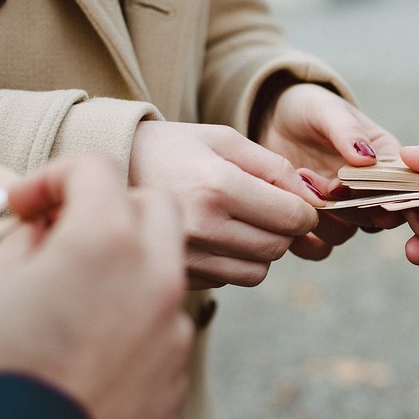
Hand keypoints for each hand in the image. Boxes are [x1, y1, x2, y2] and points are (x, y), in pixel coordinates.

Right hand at [0, 155, 193, 418]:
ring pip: (167, 264)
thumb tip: (50, 228)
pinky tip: (98, 341)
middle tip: (71, 233)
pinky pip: (165, 319)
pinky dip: (138, 315)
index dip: (55, 176)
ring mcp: (174, 321)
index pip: (97, 167)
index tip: (29, 205)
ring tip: (83, 292)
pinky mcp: (178, 363)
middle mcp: (155, 271)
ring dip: (132, 262)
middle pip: (156, 206)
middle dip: (115, 207)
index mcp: (105, 237)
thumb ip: (30, 237)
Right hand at [129, 121, 321, 288]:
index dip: (306, 212)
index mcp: (218, 187)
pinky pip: (229, 279)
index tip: (298, 203)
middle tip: (267, 210)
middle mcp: (202, 227)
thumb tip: (314, 198)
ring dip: (260, 249)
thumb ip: (273, 167)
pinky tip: (212, 236)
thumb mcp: (222, 139)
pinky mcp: (178, 275)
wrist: (105, 170)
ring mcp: (187, 257)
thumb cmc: (170, 148)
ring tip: (238, 222)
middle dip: (284, 230)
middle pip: (278, 247)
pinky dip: (233, 261)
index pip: (291, 217)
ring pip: (258, 271)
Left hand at [256, 83, 403, 256]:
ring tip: (301, 182)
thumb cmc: (307, 108)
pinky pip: (317, 247)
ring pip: (345, 234)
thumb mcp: (326, 109)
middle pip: (374, 217)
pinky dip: (304, 239)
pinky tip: (287, 211)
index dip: (388, 195)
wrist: (270, 120)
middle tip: (325, 184)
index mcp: (384, 160)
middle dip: (349, 206)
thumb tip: (368, 159)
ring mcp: (341, 211)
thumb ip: (346, 131)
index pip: (401, 187)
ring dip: (323, 218)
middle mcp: (368, 191)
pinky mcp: (314, 225)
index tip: (361, 191)